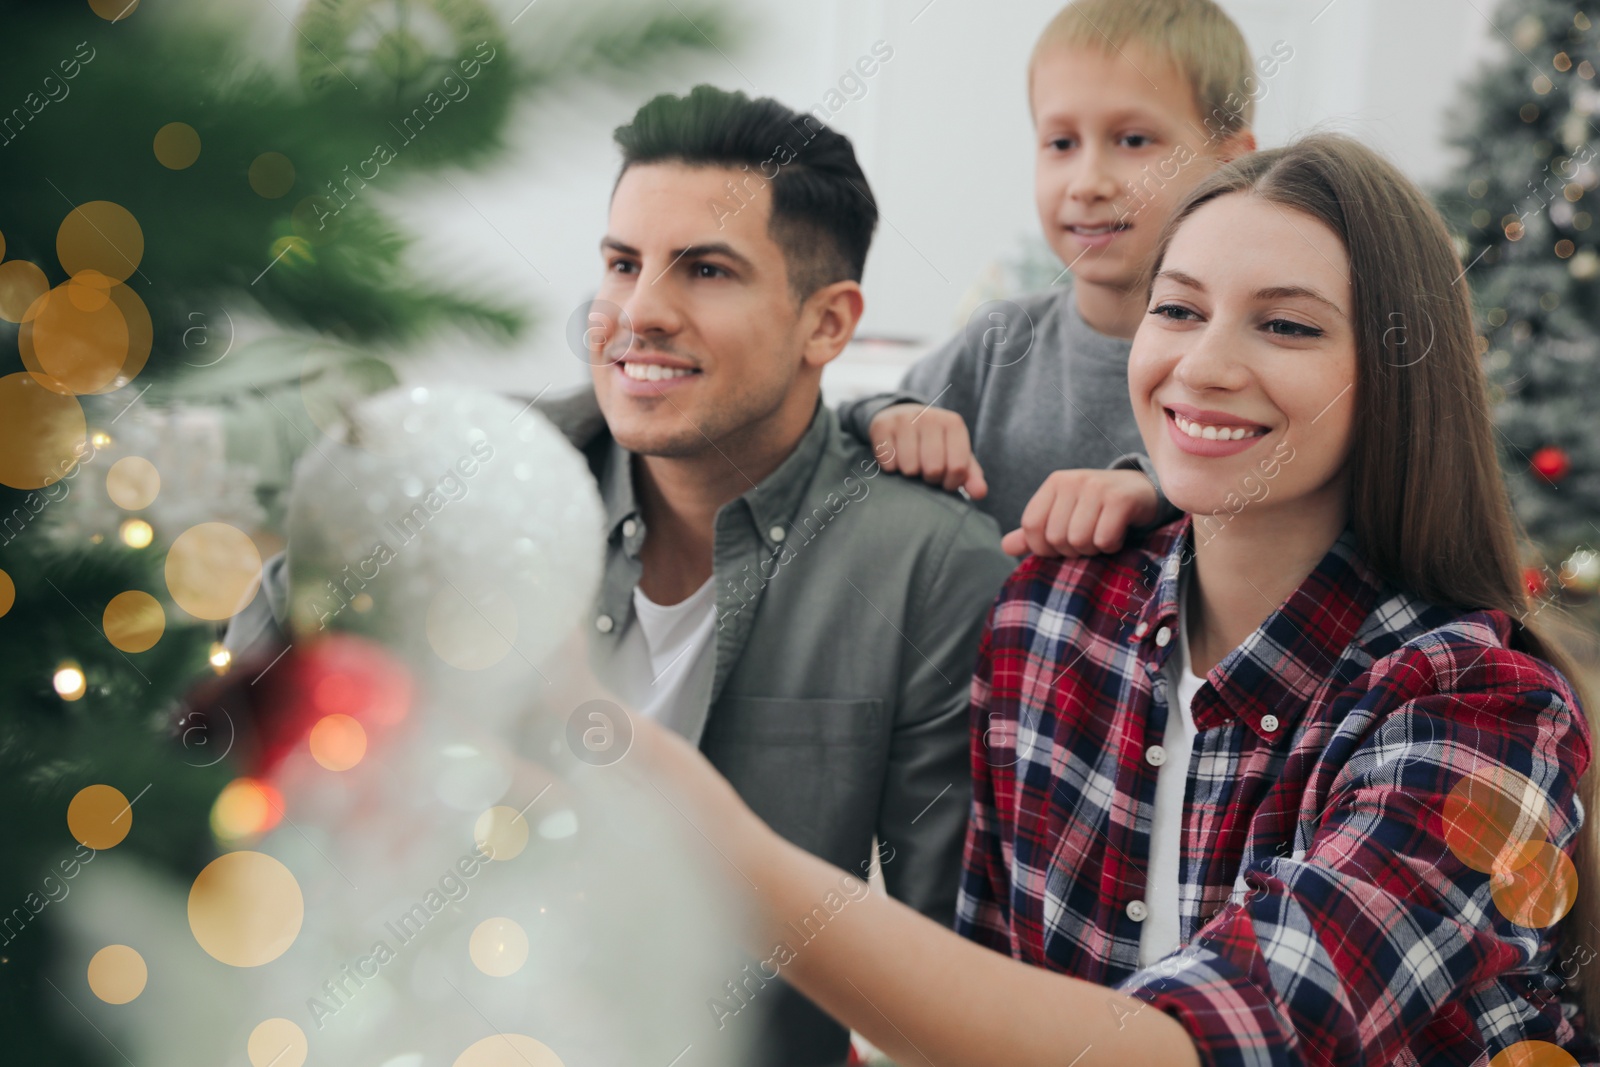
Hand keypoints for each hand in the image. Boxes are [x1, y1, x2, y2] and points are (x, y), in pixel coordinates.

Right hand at [868, 402, 986, 498]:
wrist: (903, 417)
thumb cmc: (935, 444)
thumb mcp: (956, 455)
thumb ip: (971, 476)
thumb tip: (980, 493)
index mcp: (953, 424)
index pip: (958, 467)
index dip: (950, 483)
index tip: (945, 481)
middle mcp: (930, 417)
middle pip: (933, 469)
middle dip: (930, 479)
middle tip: (926, 472)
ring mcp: (904, 419)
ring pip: (909, 468)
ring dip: (910, 474)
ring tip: (912, 464)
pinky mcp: (882, 426)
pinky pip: (888, 463)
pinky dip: (891, 468)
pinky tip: (896, 459)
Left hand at [1001, 468, 1159, 557]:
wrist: (1140, 490)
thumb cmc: (1097, 507)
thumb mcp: (1064, 514)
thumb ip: (1036, 532)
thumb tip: (1005, 547)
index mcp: (1054, 483)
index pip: (1031, 525)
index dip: (1041, 547)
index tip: (1059, 548)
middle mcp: (1072, 481)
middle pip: (1055, 537)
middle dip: (1071, 550)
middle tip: (1087, 540)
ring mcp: (1097, 487)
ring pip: (1079, 540)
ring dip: (1092, 549)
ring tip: (1101, 537)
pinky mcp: (1120, 499)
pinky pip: (1103, 539)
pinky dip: (1110, 546)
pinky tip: (1116, 535)